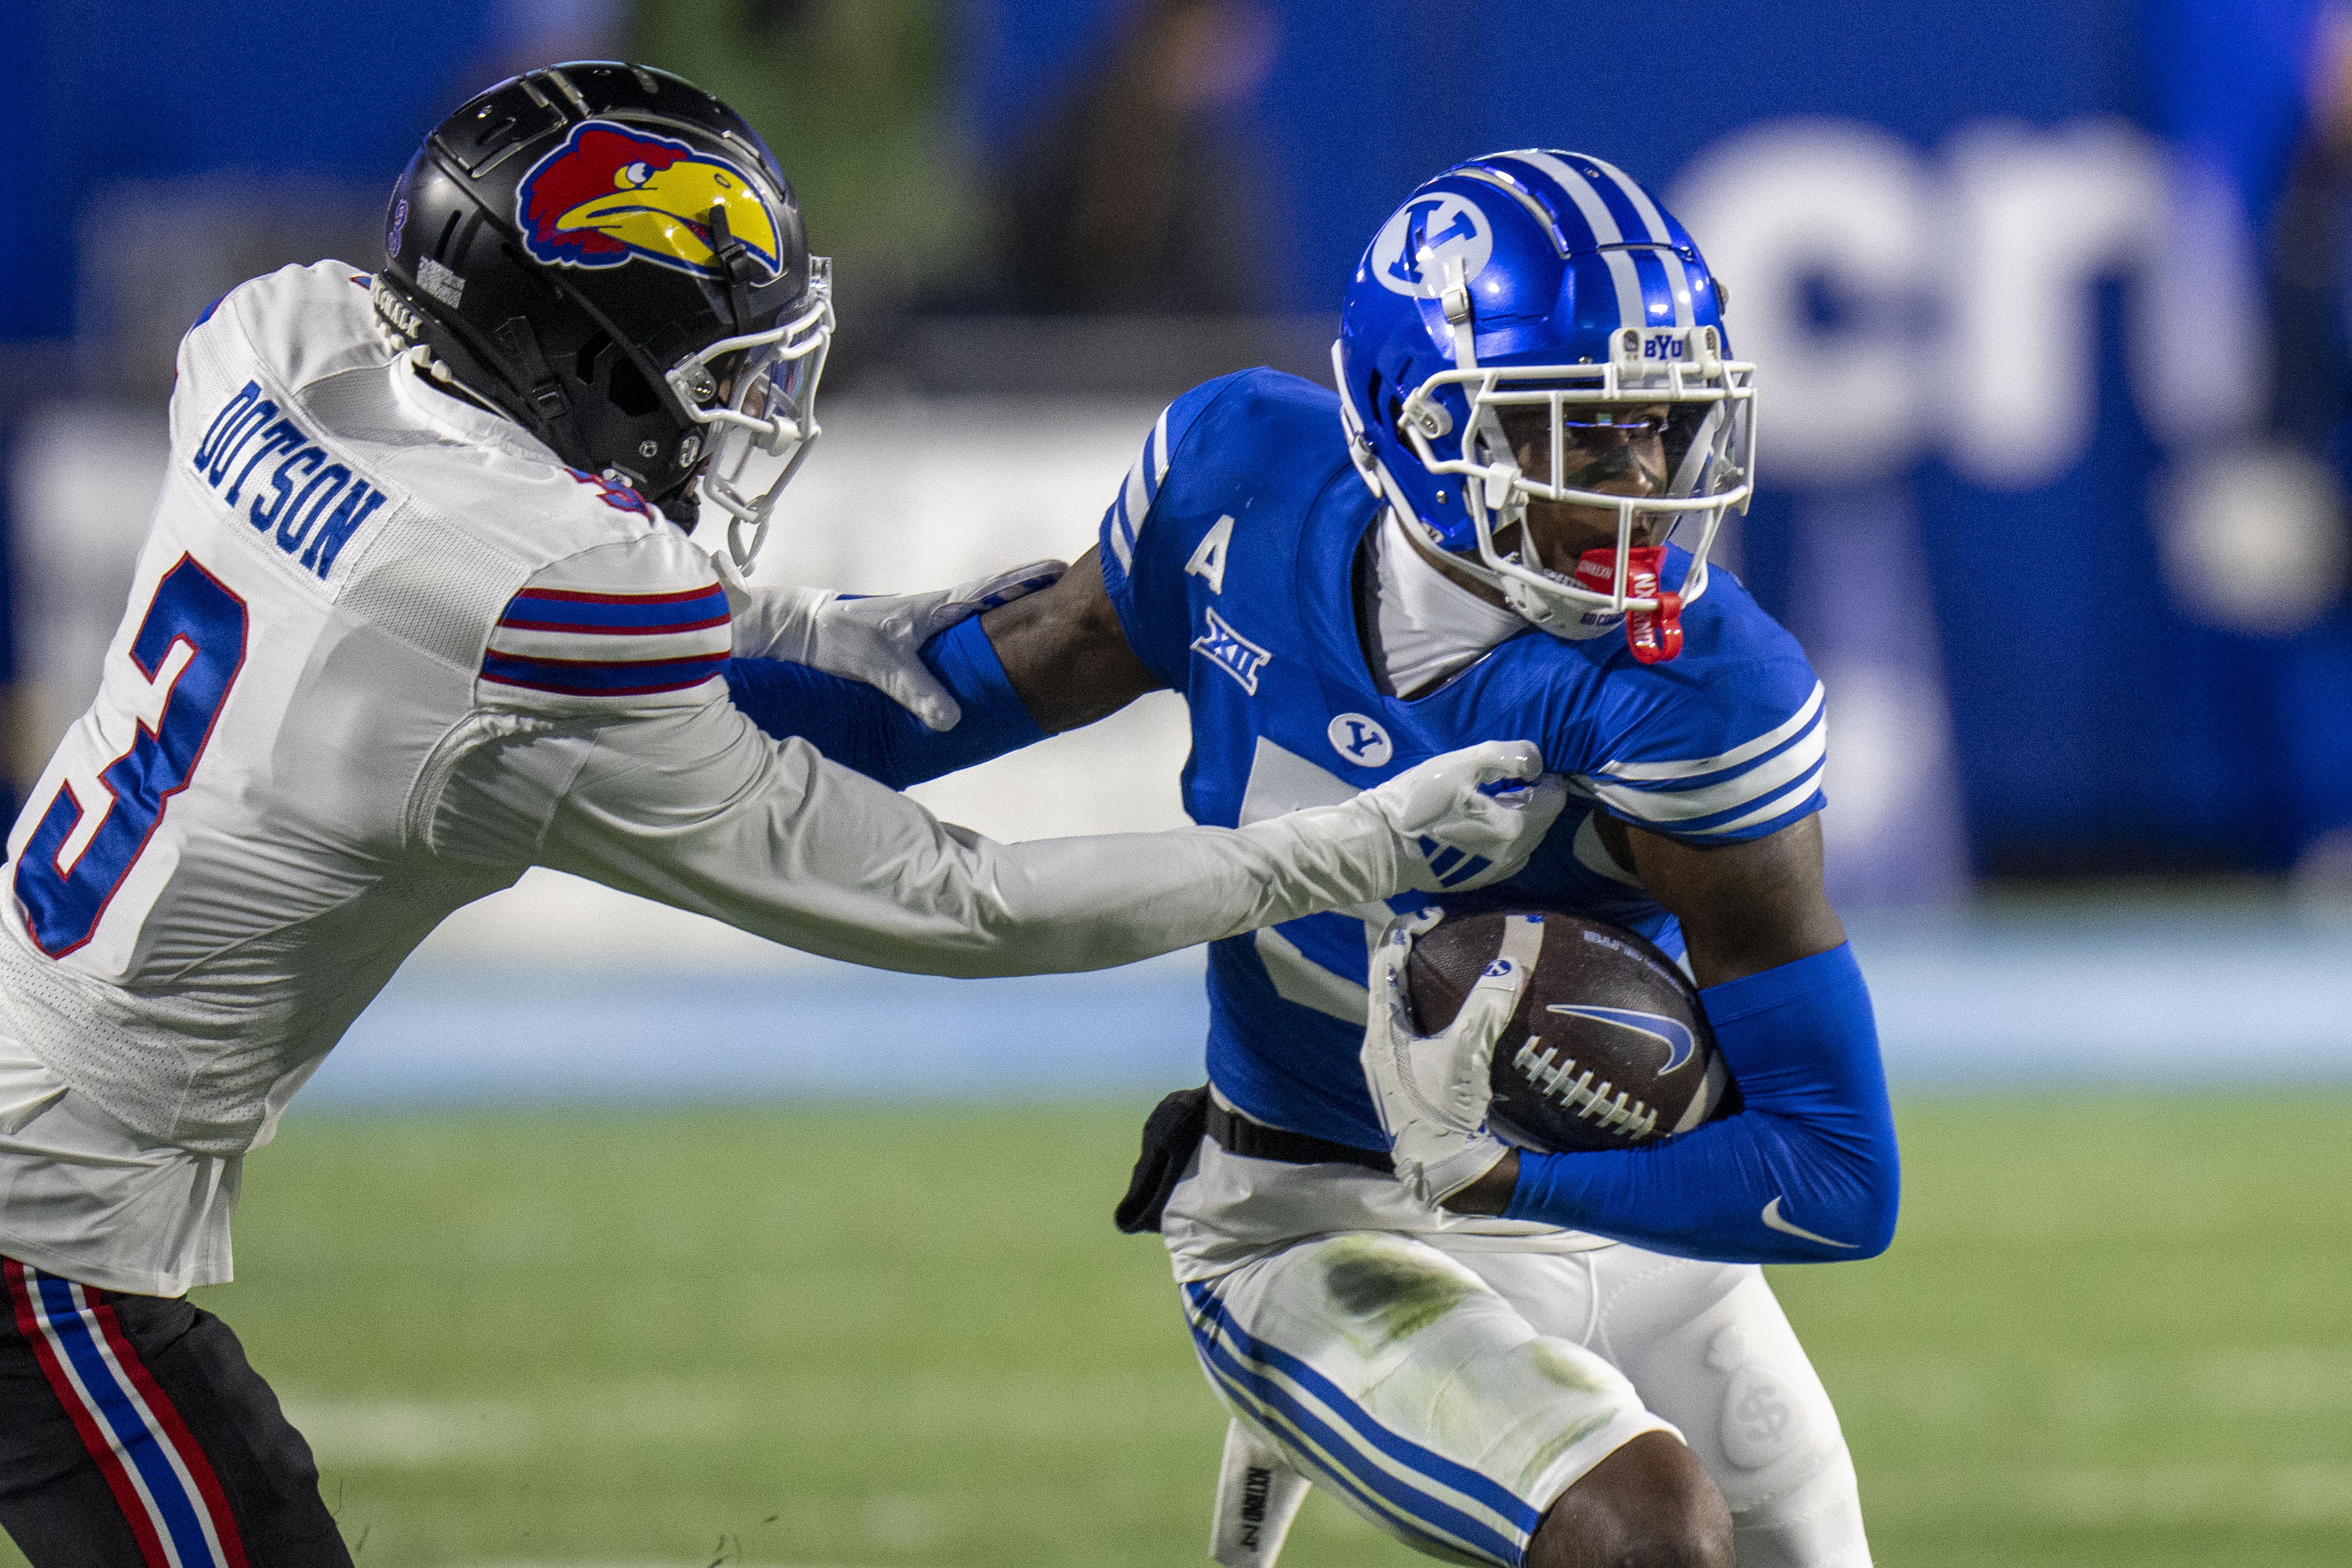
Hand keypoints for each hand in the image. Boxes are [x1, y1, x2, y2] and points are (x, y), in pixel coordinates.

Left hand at [716, 554, 1065, 729]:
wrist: (808, 633)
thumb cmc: (842, 637)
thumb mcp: (881, 665)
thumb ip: (916, 690)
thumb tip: (952, 720)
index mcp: (936, 608)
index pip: (989, 590)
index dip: (1024, 580)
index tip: (1058, 569)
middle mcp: (941, 613)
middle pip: (997, 601)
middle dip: (1033, 596)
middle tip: (1071, 591)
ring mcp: (935, 628)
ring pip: (985, 620)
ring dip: (1014, 618)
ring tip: (1051, 624)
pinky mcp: (925, 644)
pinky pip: (968, 640)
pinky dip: (990, 640)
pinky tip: (1003, 658)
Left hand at [1359, 909, 1538, 1204]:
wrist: (1443, 1172)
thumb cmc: (1445, 1114)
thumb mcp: (1467, 1056)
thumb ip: (1487, 1007)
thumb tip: (1512, 962)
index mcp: (1382, 1034)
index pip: (1384, 965)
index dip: (1405, 933)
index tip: (1433, 915)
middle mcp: (1379, 1047)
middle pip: (1388, 984)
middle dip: (1412, 955)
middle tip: (1441, 933)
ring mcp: (1391, 1066)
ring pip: (1399, 1009)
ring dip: (1420, 985)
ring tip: (1450, 964)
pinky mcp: (1407, 1082)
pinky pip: (1413, 1030)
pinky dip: (1431, 1010)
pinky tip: (1459, 1014)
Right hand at [1360, 740, 1567, 890]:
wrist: (1378, 847)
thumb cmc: (1417, 802)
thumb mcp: (1460, 765)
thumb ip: (1507, 756)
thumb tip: (1536, 764)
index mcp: (1514, 826)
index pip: (1554, 798)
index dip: (1545, 777)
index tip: (1522, 767)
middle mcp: (1513, 856)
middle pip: (1543, 821)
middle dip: (1532, 799)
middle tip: (1505, 781)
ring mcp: (1495, 873)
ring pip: (1526, 841)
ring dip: (1519, 820)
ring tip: (1492, 802)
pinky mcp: (1476, 881)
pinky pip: (1506, 856)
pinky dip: (1503, 837)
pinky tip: (1477, 825)